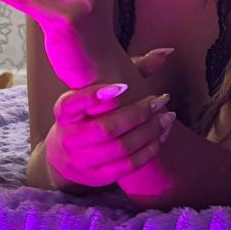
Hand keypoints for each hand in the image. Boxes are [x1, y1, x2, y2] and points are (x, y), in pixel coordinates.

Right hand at [45, 80, 177, 189]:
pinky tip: (162, 136)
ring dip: (150, 131)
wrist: (63, 157)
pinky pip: (128, 165)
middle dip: (139, 113)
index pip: (72, 104)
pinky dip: (149, 150)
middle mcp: (69, 138)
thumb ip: (123, 71)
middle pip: (107, 127)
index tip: (123, 88)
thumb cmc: (84, 116)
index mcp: (63, 113)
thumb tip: (166, 53)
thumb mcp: (90, 94)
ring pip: (122, 147)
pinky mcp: (98, 177)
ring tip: (168, 117)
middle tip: (160, 101)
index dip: (95, 96)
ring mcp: (83, 160)